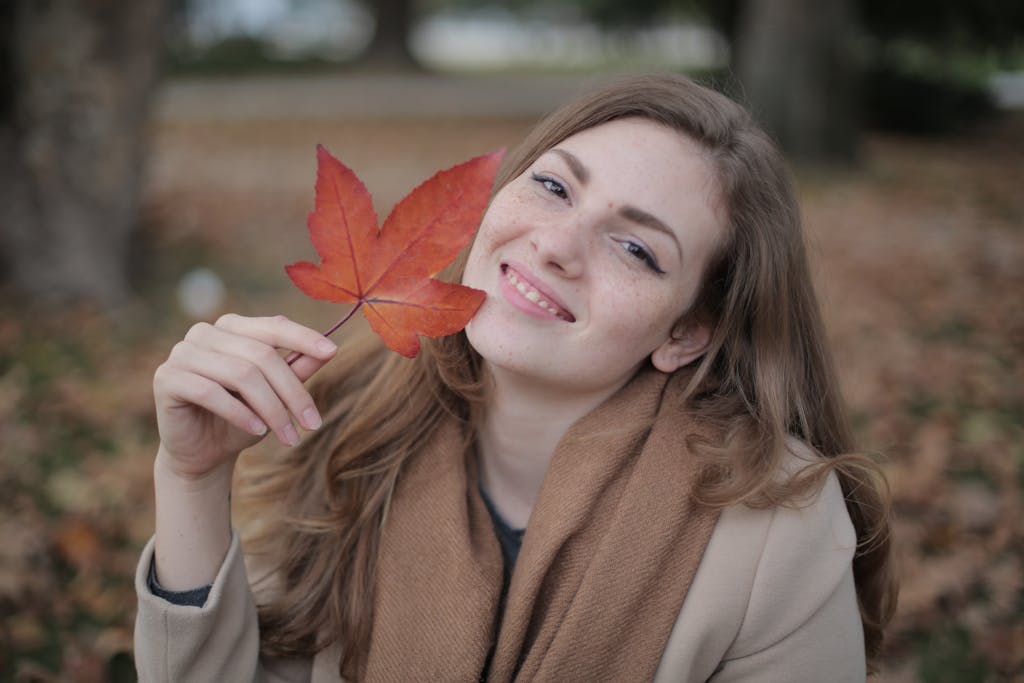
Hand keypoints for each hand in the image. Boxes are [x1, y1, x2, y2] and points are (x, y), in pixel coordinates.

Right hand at [152, 314, 337, 479]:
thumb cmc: (243, 418)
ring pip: (240, 374)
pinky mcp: (167, 378)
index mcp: (232, 327)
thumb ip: (296, 369)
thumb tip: (328, 349)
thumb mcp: (275, 394)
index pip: (273, 326)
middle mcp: (205, 333)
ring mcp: (182, 352)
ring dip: (271, 409)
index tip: (332, 351)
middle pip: (261, 355)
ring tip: (288, 436)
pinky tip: (257, 431)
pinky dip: (239, 413)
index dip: (303, 337)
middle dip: (292, 392)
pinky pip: (209, 391)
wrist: (202, 452)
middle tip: (312, 424)